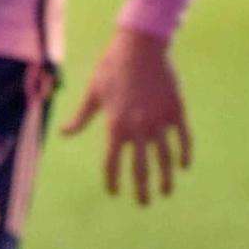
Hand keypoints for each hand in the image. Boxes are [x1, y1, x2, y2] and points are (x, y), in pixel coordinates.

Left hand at [61, 27, 190, 204]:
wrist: (140, 46)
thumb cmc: (111, 67)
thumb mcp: (93, 92)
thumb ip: (81, 117)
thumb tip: (63, 133)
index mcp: (116, 125)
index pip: (112, 162)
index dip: (113, 180)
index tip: (114, 192)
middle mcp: (139, 128)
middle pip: (141, 168)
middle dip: (142, 190)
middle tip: (144, 203)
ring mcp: (160, 121)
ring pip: (165, 159)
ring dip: (166, 178)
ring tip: (165, 192)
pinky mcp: (176, 111)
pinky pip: (184, 139)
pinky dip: (185, 154)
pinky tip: (183, 166)